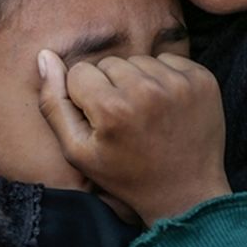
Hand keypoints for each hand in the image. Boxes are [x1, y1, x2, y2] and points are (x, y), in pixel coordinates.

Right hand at [38, 50, 231, 225]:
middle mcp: (147, 89)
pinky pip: (169, 59)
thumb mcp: (78, 151)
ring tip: (146, 113)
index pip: (80, 72)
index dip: (85, 96)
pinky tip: (167, 106)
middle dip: (111, 86)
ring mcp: (179, 82)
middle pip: (110, 63)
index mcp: (112, 107)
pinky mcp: (202, 78)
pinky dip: (164, 77)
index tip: (101, 120)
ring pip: (139, 60)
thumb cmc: (126, 175)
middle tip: (125, 118)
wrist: (186, 191)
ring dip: (138, 80)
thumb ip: (54, 103)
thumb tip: (44, 56)